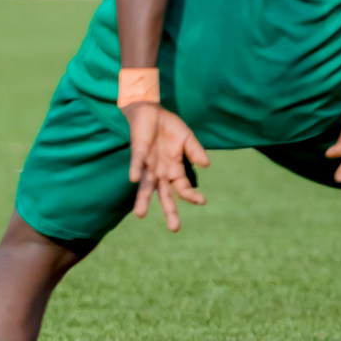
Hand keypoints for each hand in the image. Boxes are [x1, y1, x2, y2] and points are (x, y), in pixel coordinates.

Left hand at [126, 100, 208, 231]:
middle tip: (175, 229)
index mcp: (174, 169)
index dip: (192, 196)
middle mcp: (161, 171)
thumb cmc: (169, 127)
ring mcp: (148, 163)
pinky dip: (136, 170)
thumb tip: (206, 165)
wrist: (151, 111)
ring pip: (146, 185)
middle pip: (164, 195)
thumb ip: (195, 151)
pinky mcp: (138, 151)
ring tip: (140, 215)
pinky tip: (134, 179)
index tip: (202, 201)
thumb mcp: (187, 138)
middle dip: (169, 211)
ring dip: (143, 199)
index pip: (184, 188)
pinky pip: (137, 163)